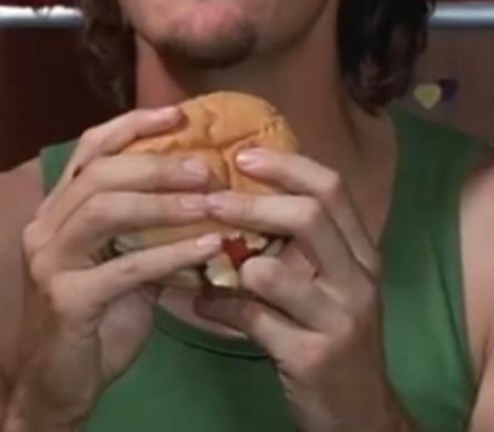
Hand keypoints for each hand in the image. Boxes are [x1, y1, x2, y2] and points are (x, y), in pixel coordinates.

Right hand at [4, 106, 224, 431]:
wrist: (59, 387)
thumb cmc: (95, 325)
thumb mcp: (123, 270)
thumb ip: (148, 235)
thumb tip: (207, 201)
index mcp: (57, 212)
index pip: (90, 150)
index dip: (133, 126)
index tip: (180, 115)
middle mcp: (45, 227)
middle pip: (100, 174)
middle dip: (157, 163)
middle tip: (208, 166)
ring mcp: (50, 261)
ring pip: (105, 210)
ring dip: (165, 202)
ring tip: (213, 201)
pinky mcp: (66, 299)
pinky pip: (124, 267)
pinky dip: (170, 254)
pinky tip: (206, 248)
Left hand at [195, 149, 415, 431]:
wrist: (359, 412)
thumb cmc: (328, 334)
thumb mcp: (325, 284)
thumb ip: (293, 243)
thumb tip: (231, 192)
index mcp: (361, 253)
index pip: (331, 189)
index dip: (285, 165)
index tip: (240, 153)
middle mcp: (358, 280)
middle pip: (309, 217)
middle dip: (250, 203)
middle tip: (208, 198)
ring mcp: (338, 320)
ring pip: (273, 272)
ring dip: (229, 260)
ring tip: (199, 254)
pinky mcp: (312, 357)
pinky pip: (250, 319)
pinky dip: (217, 307)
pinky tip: (199, 303)